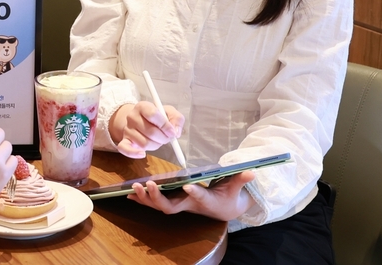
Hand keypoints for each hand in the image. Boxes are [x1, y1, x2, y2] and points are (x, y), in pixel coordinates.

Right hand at [110, 101, 183, 158]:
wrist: (141, 120)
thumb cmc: (157, 117)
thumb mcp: (169, 112)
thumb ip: (177, 119)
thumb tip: (176, 132)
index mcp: (142, 106)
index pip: (153, 115)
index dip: (165, 125)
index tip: (172, 132)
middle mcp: (132, 117)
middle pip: (150, 131)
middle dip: (163, 138)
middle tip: (168, 138)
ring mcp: (127, 129)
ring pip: (144, 143)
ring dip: (156, 145)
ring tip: (158, 141)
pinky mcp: (124, 141)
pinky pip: (126, 149)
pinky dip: (134, 153)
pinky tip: (142, 154)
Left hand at [127, 171, 256, 220]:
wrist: (224, 210)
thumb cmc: (228, 197)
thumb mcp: (236, 188)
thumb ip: (240, 179)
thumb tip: (251, 171)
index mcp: (204, 200)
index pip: (199, 197)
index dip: (195, 193)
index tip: (190, 187)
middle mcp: (188, 204)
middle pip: (170, 206)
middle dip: (157, 197)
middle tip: (147, 185)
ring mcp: (179, 204)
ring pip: (159, 206)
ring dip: (145, 198)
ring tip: (133, 189)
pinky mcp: (174, 202)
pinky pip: (155, 203)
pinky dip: (142, 199)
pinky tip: (129, 194)